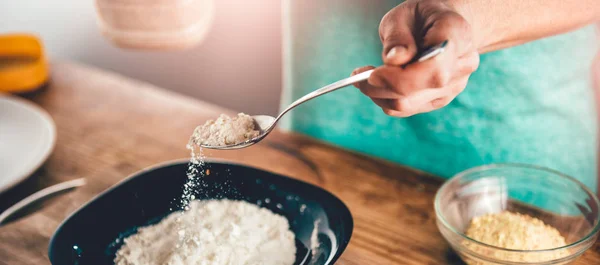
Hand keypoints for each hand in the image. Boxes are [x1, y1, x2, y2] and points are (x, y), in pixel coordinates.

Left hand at [353, 0, 479, 116]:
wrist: (442, 26)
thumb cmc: (421, 17)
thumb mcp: (404, 14)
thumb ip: (398, 36)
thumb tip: (393, 60)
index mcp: (456, 35)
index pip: (434, 67)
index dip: (401, 77)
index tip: (372, 74)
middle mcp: (462, 64)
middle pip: (419, 89)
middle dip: (381, 86)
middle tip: (357, 75)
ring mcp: (454, 85)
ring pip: (409, 104)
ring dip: (379, 95)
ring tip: (363, 78)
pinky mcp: (439, 99)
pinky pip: (407, 109)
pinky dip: (386, 100)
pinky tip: (377, 85)